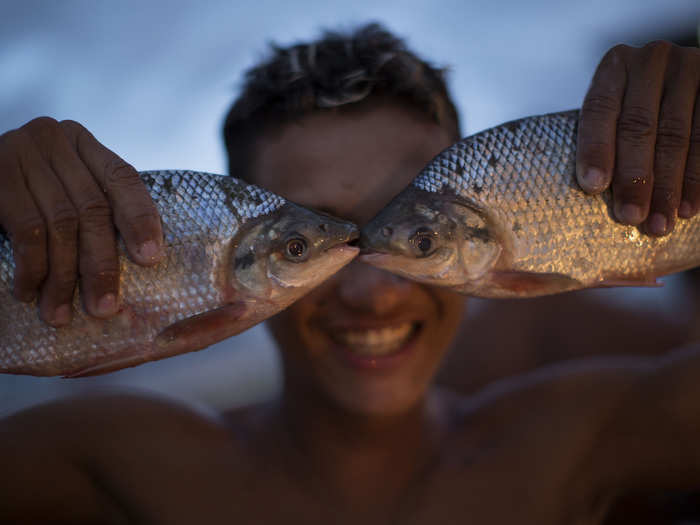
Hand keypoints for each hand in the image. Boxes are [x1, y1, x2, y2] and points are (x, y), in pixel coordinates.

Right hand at [0, 117, 162, 325]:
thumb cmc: (23, 196)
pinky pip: (27, 231)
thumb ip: (94, 210)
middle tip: (104, 307)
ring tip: (60, 313)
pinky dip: (33, 268)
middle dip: (101, 265)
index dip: (141, 219)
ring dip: (63, 278)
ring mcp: (21, 152)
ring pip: (61, 224)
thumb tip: (142, 262)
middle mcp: (54, 139)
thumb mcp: (62, 192)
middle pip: (93, 209)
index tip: (151, 259)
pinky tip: (29, 292)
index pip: (123, 178)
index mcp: (82, 143)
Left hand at [576, 41, 699, 235]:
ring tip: (660, 223)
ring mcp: (691, 68)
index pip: (600, 109)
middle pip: (639, 127)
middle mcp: (652, 61)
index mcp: (615, 65)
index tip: (593, 185)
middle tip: (631, 217)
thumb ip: (606, 140)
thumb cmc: (634, 107)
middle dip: (635, 178)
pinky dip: (698, 178)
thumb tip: (595, 190)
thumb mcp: (615, 112)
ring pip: (677, 136)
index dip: (596, 149)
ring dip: (669, 186)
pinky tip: (690, 207)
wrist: (680, 84)